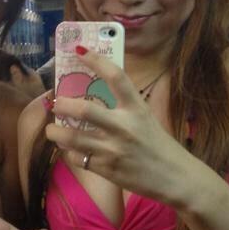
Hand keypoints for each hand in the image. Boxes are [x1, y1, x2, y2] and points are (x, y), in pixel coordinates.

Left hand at [48, 50, 192, 204]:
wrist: (176, 179)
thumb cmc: (159, 146)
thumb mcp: (146, 118)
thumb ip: (124, 106)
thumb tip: (93, 93)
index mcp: (137, 108)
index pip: (115, 76)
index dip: (95, 60)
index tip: (79, 50)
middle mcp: (124, 126)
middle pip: (84, 109)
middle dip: (62, 104)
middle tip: (55, 103)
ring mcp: (113, 149)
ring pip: (72, 137)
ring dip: (55, 131)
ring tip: (52, 129)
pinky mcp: (107, 169)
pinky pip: (77, 158)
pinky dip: (68, 152)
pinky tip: (69, 149)